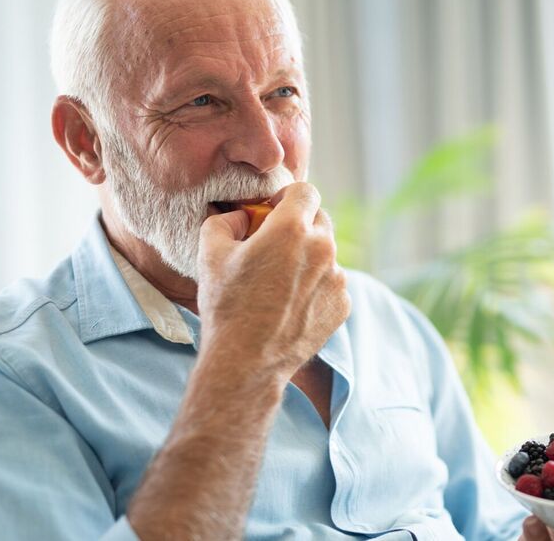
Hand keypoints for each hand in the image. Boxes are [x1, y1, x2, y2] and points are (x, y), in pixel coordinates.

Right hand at [195, 182, 349, 377]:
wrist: (247, 361)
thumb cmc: (226, 305)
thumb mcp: (210, 253)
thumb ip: (226, 221)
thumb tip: (242, 217)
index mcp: (292, 228)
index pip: (306, 191)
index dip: (287, 198)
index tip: (273, 213)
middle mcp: (323, 249)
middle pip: (320, 219)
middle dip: (299, 225)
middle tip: (274, 246)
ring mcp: (337, 278)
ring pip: (325, 254)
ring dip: (307, 258)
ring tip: (278, 283)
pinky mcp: (343, 305)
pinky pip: (331, 284)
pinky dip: (315, 287)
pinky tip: (289, 305)